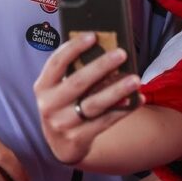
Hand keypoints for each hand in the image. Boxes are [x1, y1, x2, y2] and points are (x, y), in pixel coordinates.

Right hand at [33, 32, 141, 164]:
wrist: (61, 145)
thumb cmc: (67, 104)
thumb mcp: (60, 88)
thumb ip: (75, 71)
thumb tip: (106, 47)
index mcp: (43, 86)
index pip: (56, 63)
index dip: (73, 48)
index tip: (93, 36)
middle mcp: (48, 105)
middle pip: (78, 82)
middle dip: (101, 66)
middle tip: (122, 53)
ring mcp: (62, 124)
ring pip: (94, 104)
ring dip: (117, 90)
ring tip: (135, 79)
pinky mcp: (77, 139)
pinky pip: (104, 122)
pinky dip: (123, 110)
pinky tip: (138, 99)